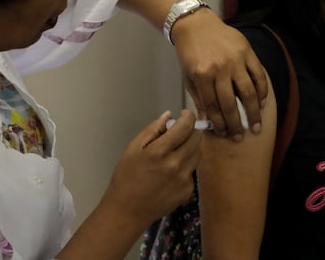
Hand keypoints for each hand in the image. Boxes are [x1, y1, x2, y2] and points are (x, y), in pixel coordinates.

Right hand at [102, 110, 201, 226]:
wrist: (128, 210)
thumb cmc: (127, 176)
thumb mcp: (133, 148)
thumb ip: (153, 129)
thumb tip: (169, 115)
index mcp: (160, 151)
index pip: (185, 126)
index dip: (188, 116)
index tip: (184, 114)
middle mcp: (176, 164)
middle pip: (196, 138)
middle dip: (190, 130)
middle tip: (179, 132)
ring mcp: (184, 180)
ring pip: (197, 154)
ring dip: (190, 147)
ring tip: (175, 151)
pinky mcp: (188, 191)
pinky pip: (192, 171)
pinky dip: (186, 165)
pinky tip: (171, 171)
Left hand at [171, 10, 266, 139]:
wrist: (195, 24)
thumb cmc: (190, 52)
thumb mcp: (189, 76)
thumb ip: (199, 99)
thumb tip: (208, 123)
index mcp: (202, 75)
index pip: (213, 106)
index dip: (220, 123)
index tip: (225, 134)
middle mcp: (220, 68)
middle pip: (231, 103)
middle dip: (236, 124)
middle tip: (240, 137)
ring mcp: (235, 60)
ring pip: (248, 92)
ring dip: (253, 113)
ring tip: (255, 126)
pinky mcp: (247, 51)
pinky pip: (258, 75)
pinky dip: (262, 91)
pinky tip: (260, 103)